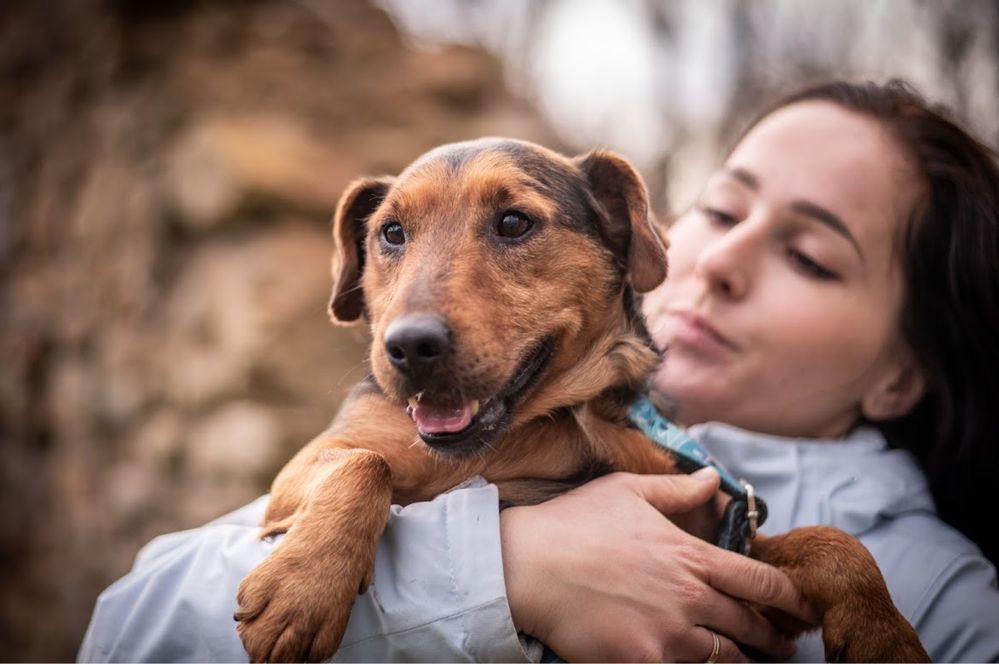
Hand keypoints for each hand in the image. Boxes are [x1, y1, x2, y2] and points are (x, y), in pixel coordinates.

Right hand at [500, 469, 816, 661]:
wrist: (527, 567)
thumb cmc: (575, 524)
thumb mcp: (628, 491)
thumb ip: (678, 488)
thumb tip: (713, 480)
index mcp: (690, 555)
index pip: (760, 581)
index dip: (791, 598)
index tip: (805, 607)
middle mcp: (689, 597)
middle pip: (751, 626)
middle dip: (776, 637)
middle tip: (787, 644)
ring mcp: (668, 635)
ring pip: (727, 659)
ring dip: (748, 662)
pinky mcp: (642, 662)